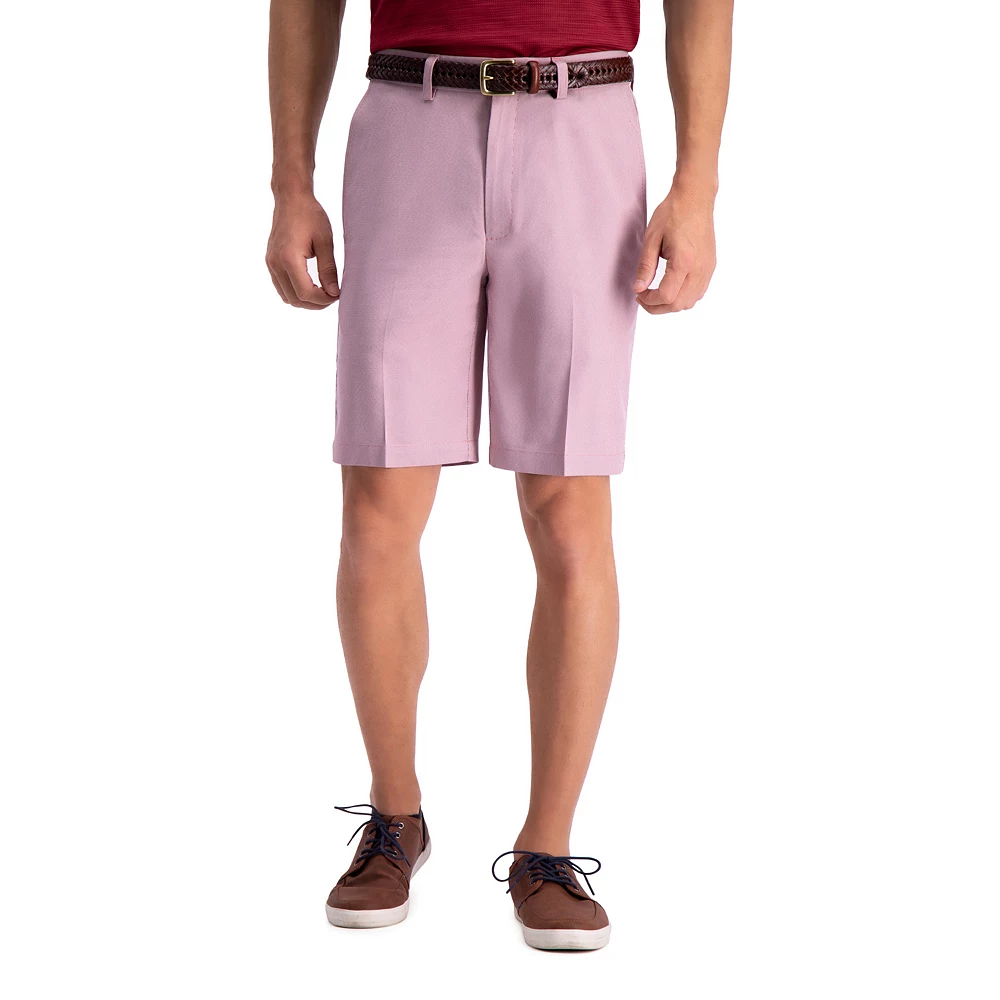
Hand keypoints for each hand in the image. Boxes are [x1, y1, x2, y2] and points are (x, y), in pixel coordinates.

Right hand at [265, 194, 339, 308]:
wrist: (291, 198)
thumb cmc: (310, 215)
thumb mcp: (325, 242)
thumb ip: (329, 270)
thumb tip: (334, 293)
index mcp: (289, 258)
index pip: (305, 294)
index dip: (323, 300)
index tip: (338, 294)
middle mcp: (275, 264)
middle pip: (295, 300)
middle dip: (316, 304)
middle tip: (333, 295)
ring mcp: (270, 264)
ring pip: (287, 297)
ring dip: (306, 300)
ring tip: (324, 292)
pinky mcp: (271, 262)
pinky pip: (282, 288)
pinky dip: (296, 293)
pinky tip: (312, 286)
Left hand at [633, 185, 716, 313]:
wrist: (695, 198)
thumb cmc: (673, 213)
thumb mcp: (651, 238)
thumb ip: (645, 266)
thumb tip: (638, 289)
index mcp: (684, 261)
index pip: (666, 296)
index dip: (649, 301)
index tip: (638, 294)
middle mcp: (700, 268)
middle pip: (678, 304)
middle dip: (658, 307)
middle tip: (643, 298)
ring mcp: (707, 269)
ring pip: (690, 302)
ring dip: (671, 304)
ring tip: (655, 294)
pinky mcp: (710, 266)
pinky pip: (698, 293)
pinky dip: (683, 297)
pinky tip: (671, 287)